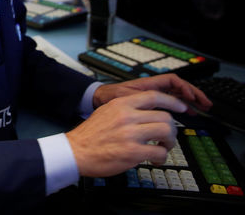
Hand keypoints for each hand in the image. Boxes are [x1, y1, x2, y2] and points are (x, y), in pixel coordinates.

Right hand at [67, 90, 186, 176]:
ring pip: (166, 132)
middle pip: (165, 116)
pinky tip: (153, 160)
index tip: (181, 107)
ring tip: (162, 148)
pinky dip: (161, 157)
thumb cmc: (90, 135)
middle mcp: (127, 116)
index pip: (154, 96)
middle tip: (166, 137)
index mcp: (121, 104)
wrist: (76, 151)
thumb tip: (147, 112)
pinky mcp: (133, 152)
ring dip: (169, 142)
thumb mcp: (106, 111)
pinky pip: (160, 152)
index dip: (172, 102)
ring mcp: (131, 134)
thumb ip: (125, 109)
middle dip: (171, 129)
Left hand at [92, 73, 211, 112]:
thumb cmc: (108, 97)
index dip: (183, 88)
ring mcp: (151, 94)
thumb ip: (142, 101)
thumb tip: (158, 105)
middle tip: (205, 104)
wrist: (98, 99)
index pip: (171, 81)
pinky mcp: (150, 102)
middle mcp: (151, 88)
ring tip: (202, 108)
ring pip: (176, 94)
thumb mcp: (125, 99)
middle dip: (193, 94)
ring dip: (189, 100)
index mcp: (147, 85)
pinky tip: (186, 113)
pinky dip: (180, 106)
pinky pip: (170, 101)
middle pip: (178, 87)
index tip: (191, 97)